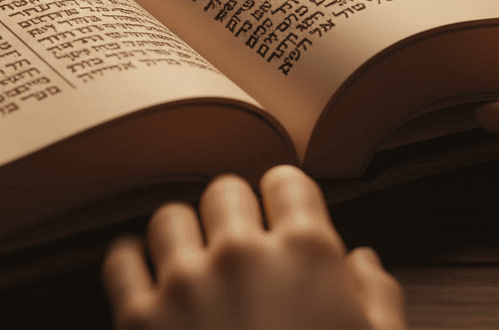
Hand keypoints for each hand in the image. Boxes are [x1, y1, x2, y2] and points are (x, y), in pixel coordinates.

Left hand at [102, 165, 403, 328]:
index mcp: (308, 255)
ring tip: (193, 267)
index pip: (286, 182)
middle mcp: (242, 255)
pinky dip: (131, 266)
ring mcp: (184, 284)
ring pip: (169, 217)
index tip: (281, 217)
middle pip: (225, 193)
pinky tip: (146, 281)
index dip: (285, 200)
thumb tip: (363, 263)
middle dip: (234, 216)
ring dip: (182, 238)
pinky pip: (120, 261)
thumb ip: (378, 298)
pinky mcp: (138, 319)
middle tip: (240, 251)